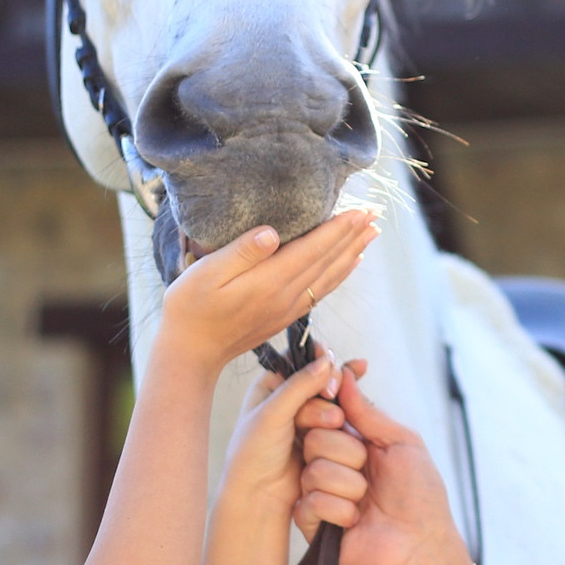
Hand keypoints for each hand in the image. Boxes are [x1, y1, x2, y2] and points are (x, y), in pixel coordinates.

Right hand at [151, 211, 375, 373]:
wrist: (191, 353)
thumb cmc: (189, 308)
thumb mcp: (206, 274)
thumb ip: (241, 252)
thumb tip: (273, 233)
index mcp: (269, 282)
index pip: (313, 250)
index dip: (338, 229)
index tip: (360, 211)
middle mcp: (285, 296)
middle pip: (328, 261)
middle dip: (353, 236)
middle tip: (375, 213)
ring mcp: (287, 309)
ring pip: (329, 276)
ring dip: (352, 252)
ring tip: (372, 234)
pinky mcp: (284, 316)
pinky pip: (321, 290)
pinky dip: (340, 274)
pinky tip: (349, 263)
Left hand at [220, 356, 340, 515]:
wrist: (258, 498)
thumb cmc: (253, 455)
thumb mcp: (271, 414)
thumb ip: (299, 386)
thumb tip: (327, 361)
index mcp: (272, 385)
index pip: (303, 360)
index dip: (320, 362)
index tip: (330, 374)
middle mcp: (292, 400)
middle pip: (326, 383)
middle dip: (327, 397)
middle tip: (328, 412)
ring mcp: (309, 422)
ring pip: (336, 406)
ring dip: (330, 419)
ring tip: (314, 436)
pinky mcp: (323, 442)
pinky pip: (341, 428)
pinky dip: (341, 431)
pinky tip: (339, 432)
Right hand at [293, 367, 467, 564]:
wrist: (421, 546)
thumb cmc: (420, 495)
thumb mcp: (401, 442)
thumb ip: (367, 411)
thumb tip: (344, 375)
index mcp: (352, 443)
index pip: (323, 414)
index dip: (328, 411)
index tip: (340, 415)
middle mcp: (332, 465)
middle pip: (314, 436)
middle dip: (348, 453)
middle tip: (369, 470)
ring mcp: (320, 494)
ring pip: (314, 469)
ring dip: (350, 485)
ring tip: (367, 501)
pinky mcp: (312, 523)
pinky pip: (310, 501)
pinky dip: (340, 510)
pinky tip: (355, 522)